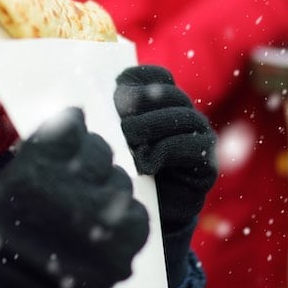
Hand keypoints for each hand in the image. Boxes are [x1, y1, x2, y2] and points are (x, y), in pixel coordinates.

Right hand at [0, 107, 148, 287]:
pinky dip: (123, 219)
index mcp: (38, 164)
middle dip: (90, 159)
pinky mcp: (126, 241)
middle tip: (78, 176)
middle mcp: (73, 184)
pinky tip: (104, 230)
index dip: (72, 128)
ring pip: (120, 180)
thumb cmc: (8, 231)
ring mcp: (103, 213)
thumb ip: (42, 148)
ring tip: (88, 209)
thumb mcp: (10, 179)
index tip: (71, 134)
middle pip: (100, 149)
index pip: (72, 123)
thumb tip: (73, 120)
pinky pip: (136, 212)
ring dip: (106, 190)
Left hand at [114, 65, 216, 286]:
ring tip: (131, 144)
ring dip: (152, 127)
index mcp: (159, 101)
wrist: (144, 212)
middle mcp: (182, 112)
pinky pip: (191, 145)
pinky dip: (166, 151)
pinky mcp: (205, 161)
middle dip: (141, 105)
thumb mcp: (110, 138)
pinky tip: (147, 163)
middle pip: (168, 93)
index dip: (136, 80)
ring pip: (182, 116)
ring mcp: (197, 134)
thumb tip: (81, 103)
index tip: (115, 91)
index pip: (155, 75)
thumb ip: (106, 116)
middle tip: (121, 124)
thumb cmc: (120, 169)